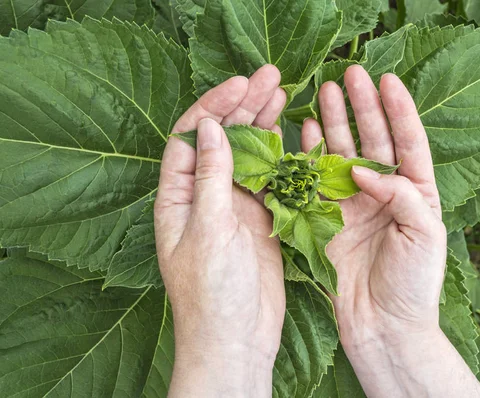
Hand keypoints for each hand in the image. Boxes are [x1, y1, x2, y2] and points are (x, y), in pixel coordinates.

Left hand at [154, 65, 286, 396]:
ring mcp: (234, 206)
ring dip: (264, 125)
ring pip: (249, 156)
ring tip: (283, 93)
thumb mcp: (207, 231)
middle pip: (224, 140)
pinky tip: (294, 135)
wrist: (236, 339)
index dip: (214, 107)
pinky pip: (271, 180)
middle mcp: (204, 196)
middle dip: (243, 107)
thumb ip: (211, 179)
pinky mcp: (260, 219)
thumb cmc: (211, 293)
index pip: (193, 138)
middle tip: (270, 76)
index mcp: (179, 197)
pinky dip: (281, 158)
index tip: (240, 85)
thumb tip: (213, 130)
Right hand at [302, 65, 479, 396]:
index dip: (399, 110)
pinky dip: (311, 155)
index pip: (409, 142)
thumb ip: (401, 195)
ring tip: (325, 93)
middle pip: (373, 139)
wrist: (383, 326)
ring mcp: (354, 203)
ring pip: (342, 153)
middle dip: (362, 107)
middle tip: (350, 75)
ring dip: (334, 124)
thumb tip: (363, 168)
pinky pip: (317, 180)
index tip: (387, 80)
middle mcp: (385, 192)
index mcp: (416, 193)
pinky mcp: (328, 218)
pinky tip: (304, 131)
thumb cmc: (413, 284)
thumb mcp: (424, 236)